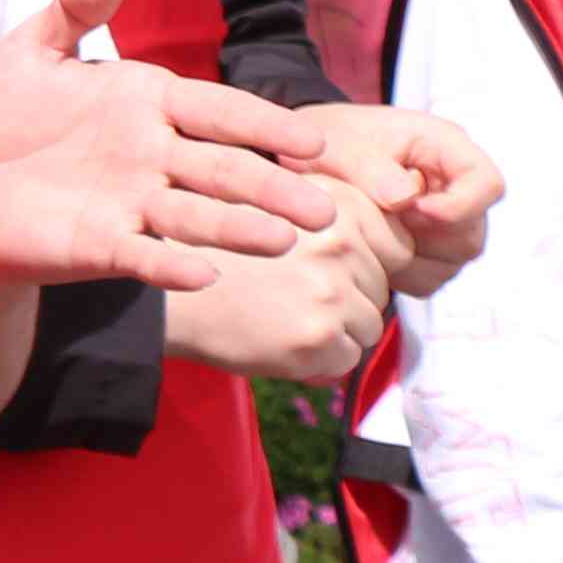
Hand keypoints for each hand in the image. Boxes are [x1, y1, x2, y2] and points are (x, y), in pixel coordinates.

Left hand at [0, 0, 343, 298]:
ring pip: (196, 217)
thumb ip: (72, 11)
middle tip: (323, 211)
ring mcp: (130, 204)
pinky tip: (204, 275)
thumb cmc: (7, 113)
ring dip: (238, 229)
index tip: (315, 143)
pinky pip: (142, 256)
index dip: (266, 125)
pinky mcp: (99, 246)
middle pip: (224, 171)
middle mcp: (152, 156)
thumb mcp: (32, 51)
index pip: (220, 112)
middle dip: (273, 187)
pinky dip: (171, 265)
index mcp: (148, 103)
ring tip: (282, 242)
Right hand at [156, 175, 415, 383]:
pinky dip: (320, 362)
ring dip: (338, 332)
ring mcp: (330, 287)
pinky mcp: (319, 334)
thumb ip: (331, 217)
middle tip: (296, 298)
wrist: (164, 300)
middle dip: (351, 299)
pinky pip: (348, 359)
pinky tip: (280, 342)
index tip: (336, 271)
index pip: (398, 243)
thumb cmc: (218, 256)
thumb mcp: (275, 208)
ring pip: (370, 325)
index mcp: (332, 200)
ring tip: (285, 319)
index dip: (370, 263)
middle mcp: (337, 238)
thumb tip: (398, 246)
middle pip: (383, 286)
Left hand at [307, 104, 501, 283]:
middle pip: (471, 234)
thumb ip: (371, 168)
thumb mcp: (337, 144)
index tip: (411, 210)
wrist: (306, 157)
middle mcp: (453, 185)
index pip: (487, 184)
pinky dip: (398, 272)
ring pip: (452, 262)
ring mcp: (444, 221)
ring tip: (367, 232)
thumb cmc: (327, 141)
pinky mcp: (427, 250)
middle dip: (424, 237)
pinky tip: (368, 249)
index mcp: (445, 146)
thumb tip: (406, 200)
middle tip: (377, 222)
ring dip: (409, 256)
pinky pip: (428, 279)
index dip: (459, 207)